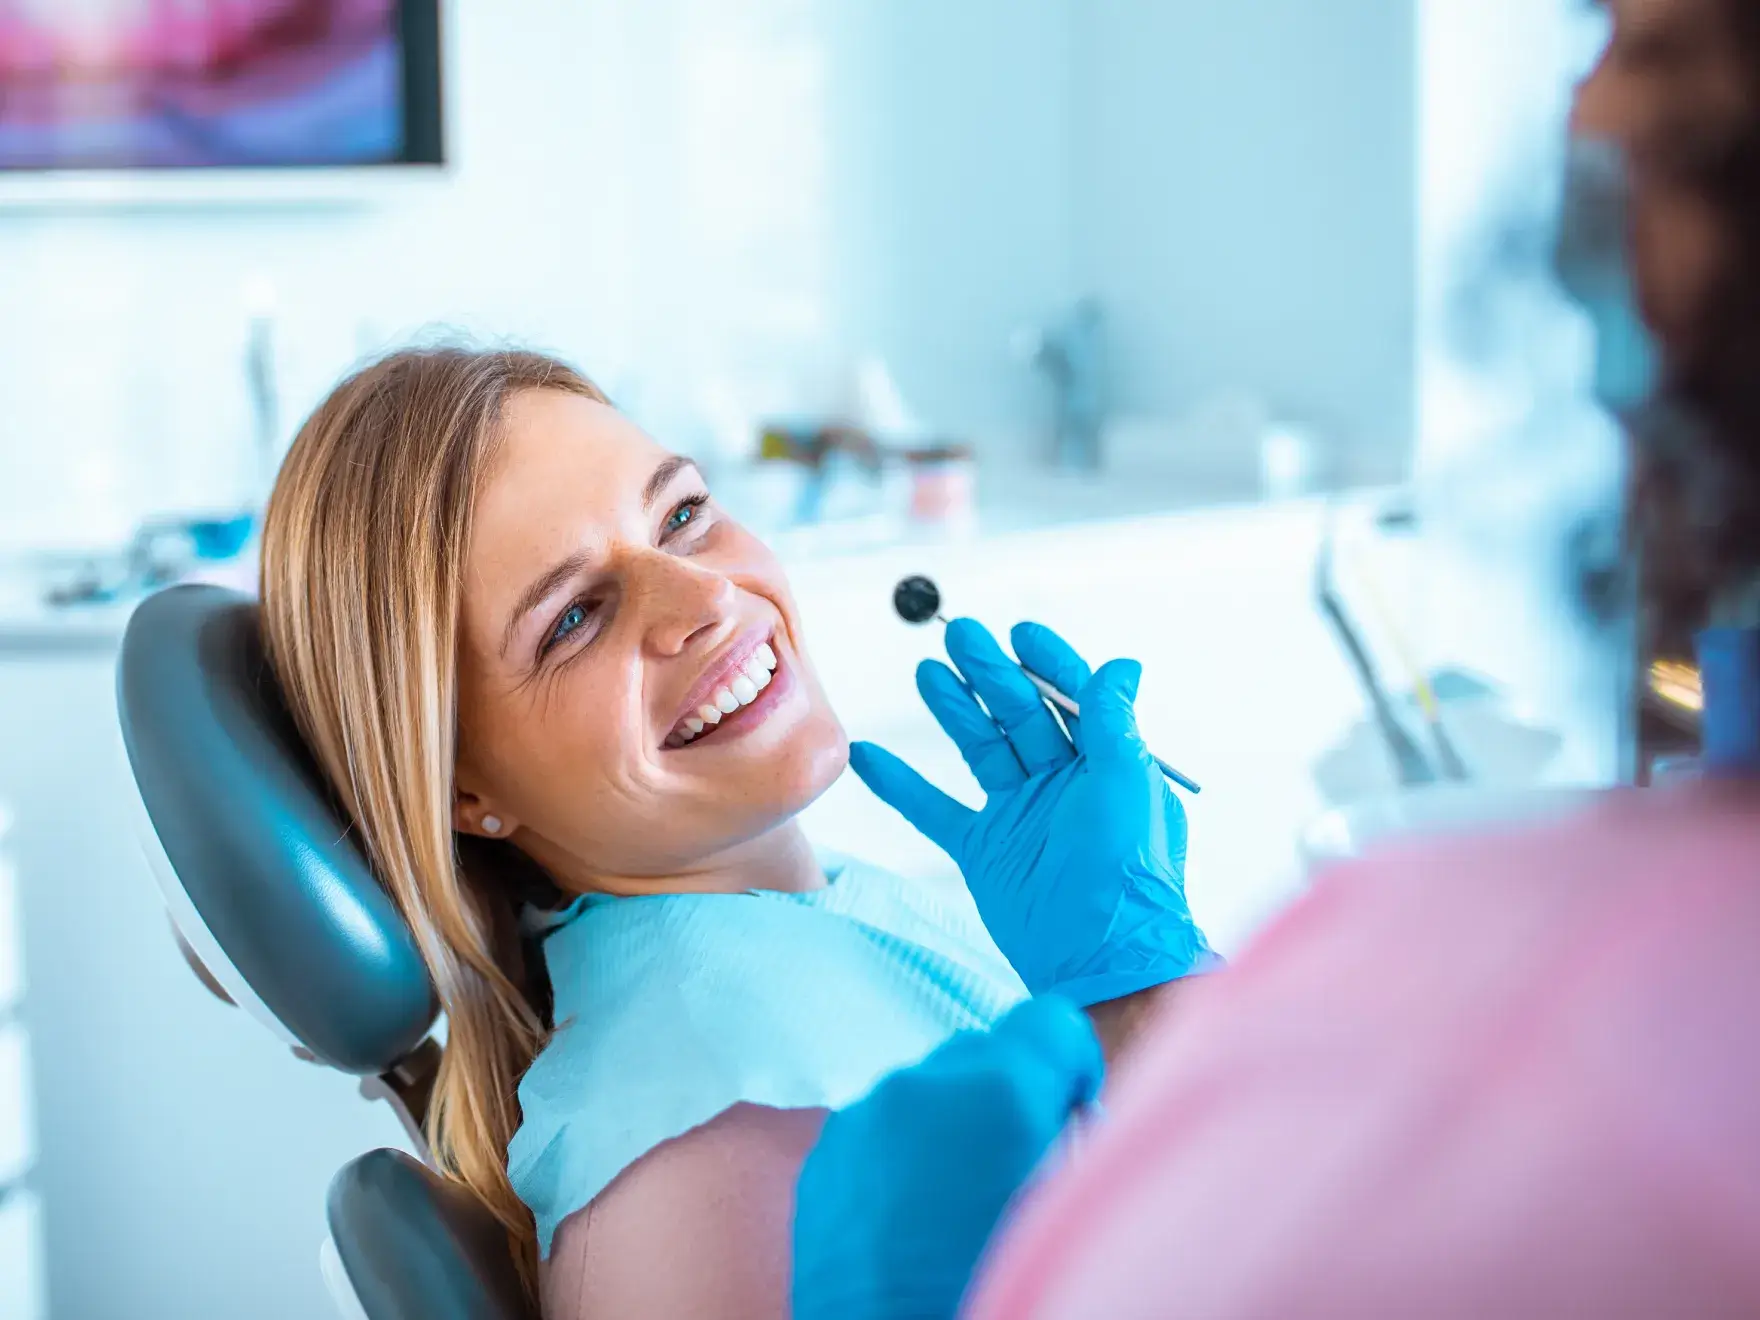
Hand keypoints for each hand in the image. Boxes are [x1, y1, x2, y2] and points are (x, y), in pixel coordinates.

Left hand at [793, 998, 1102, 1319]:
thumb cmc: (1000, 1281)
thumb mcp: (1068, 1198)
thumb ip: (1073, 1130)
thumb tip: (1065, 1108)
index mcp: (999, 1089)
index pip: (1050, 1022)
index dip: (1069, 1068)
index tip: (1068, 1114)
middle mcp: (923, 1086)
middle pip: (982, 1050)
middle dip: (1004, 1096)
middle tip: (1011, 1169)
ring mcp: (863, 1119)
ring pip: (926, 1089)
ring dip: (948, 1124)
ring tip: (955, 1203)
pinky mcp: (824, 1158)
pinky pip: (877, 1127)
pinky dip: (901, 1154)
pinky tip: (911, 1218)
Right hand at [851, 619, 1212, 1006]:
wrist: (1101, 958)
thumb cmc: (1128, 873)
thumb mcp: (1127, 783)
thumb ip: (1114, 722)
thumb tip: (1121, 667)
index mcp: (1103, 764)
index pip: (1072, 698)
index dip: (1047, 662)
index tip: (1019, 631)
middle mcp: (1062, 784)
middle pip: (1019, 714)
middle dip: (989, 672)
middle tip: (958, 634)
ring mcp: (1020, 815)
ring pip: (980, 748)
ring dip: (953, 709)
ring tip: (926, 671)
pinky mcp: (984, 851)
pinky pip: (935, 809)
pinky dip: (900, 784)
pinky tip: (869, 755)